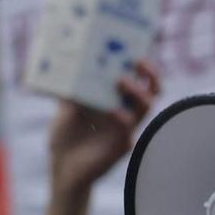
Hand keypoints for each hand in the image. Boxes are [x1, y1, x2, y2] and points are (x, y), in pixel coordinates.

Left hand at [48, 60, 160, 194]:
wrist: (62, 167)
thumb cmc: (65, 135)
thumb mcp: (63, 107)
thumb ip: (68, 89)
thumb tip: (66, 64)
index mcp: (115, 97)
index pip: (138, 76)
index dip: (143, 62)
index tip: (138, 47)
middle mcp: (126, 109)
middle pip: (152, 88)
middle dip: (150, 72)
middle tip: (137, 61)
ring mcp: (126, 127)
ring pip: (146, 105)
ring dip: (138, 90)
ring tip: (121, 81)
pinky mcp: (122, 144)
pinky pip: (129, 129)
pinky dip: (123, 117)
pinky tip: (113, 111)